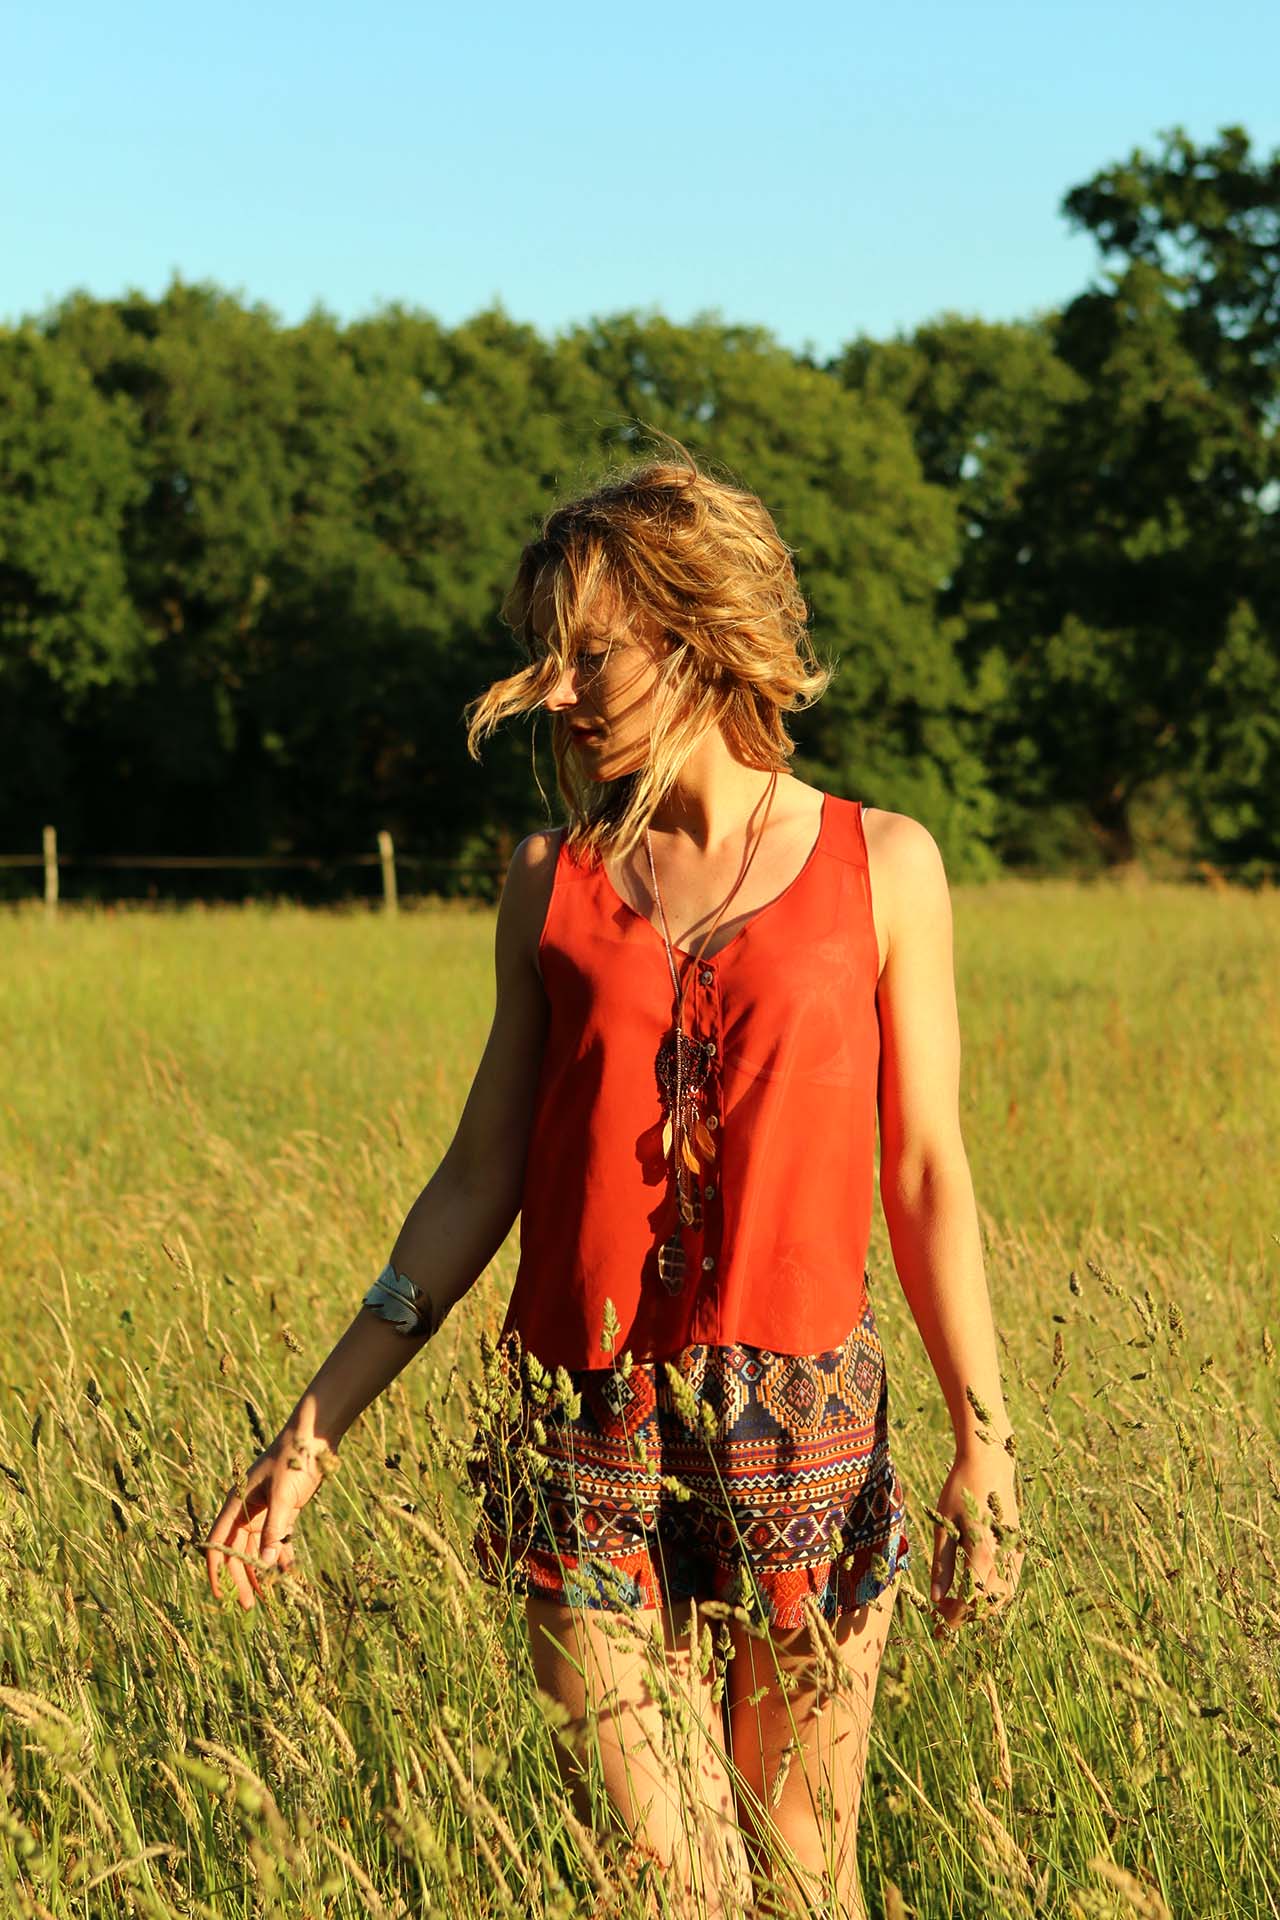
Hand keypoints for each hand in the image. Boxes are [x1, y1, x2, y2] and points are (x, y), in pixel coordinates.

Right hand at [205, 1426, 334, 1609]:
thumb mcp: (284, 1495)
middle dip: (241, 1579)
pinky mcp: (284, 1511)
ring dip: (261, 1572)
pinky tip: (289, 1572)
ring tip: (268, 1598)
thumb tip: (267, 1566)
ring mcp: (265, 1511)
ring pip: (257, 1550)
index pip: (218, 1544)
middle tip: (250, 1606)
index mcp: (236, 1504)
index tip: (221, 1595)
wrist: (314, 1438)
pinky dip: (281, 1557)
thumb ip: (275, 1530)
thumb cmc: (293, 1460)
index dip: (217, 1571)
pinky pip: (277, 1541)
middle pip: (237, 1552)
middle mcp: (246, 1510)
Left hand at [928, 1442, 1023, 1629]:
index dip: (954, 1619)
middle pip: (989, 1605)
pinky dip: (993, 1592)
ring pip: (1003, 1596)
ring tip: (956, 1601)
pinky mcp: (1019, 1546)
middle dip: (967, 1615)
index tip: (939, 1629)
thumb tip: (936, 1598)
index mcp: (983, 1554)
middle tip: (943, 1612)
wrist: (990, 1462)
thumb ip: (942, 1565)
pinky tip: (974, 1585)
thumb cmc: (961, 1488)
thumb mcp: (943, 1525)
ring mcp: (1015, 1553)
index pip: (970, 1602)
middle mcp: (1005, 1558)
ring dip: (981, 1606)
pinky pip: (1010, 1581)